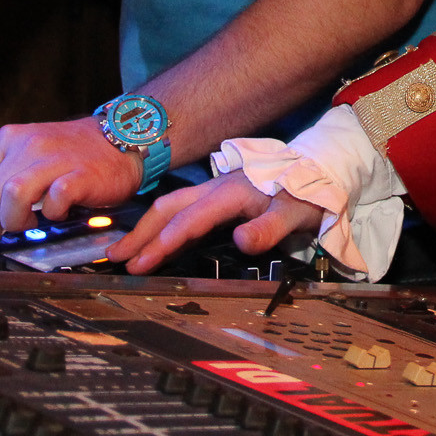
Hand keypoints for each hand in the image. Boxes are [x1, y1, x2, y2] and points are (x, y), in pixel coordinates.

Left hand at [0, 117, 141, 270]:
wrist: (122, 137)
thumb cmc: (76, 154)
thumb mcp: (30, 158)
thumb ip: (2, 185)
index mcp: (9, 141)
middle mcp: (28, 145)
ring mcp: (54, 158)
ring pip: (12, 195)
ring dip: (13, 221)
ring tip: (25, 226)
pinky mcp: (80, 173)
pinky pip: (55, 199)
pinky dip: (51, 213)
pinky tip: (55, 214)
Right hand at [106, 174, 325, 274]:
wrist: (319, 171)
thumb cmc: (307, 194)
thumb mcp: (295, 213)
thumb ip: (269, 228)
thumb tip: (240, 241)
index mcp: (230, 193)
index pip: (189, 220)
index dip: (164, 242)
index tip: (140, 264)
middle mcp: (215, 189)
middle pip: (169, 208)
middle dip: (141, 233)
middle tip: (115, 257)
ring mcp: (215, 191)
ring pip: (172, 206)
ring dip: (146, 227)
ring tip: (122, 250)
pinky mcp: (219, 197)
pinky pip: (182, 208)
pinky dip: (161, 224)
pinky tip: (153, 239)